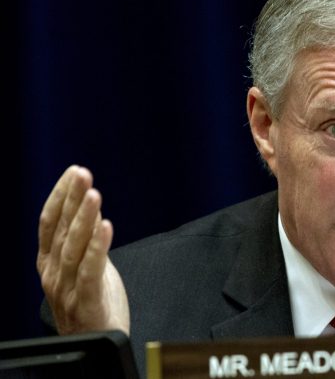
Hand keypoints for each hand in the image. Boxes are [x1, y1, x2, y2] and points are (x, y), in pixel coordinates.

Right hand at [36, 166, 129, 335]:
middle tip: (82, 173)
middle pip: (62, 230)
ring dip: (84, 219)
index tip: (74, 171)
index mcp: (49, 262)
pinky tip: (106, 227)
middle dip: (72, 199)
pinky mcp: (86, 303)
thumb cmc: (92, 302)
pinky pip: (91, 271)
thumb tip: (90, 204)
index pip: (50, 222)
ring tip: (94, 194)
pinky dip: (98, 248)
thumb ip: (85, 238)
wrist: (97, 343)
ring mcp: (67, 289)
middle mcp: (53, 274)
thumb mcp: (86, 264)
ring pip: (73, 248)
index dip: (61, 196)